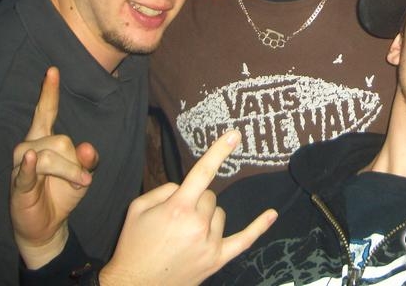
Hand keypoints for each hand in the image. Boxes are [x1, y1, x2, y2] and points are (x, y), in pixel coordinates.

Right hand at [10, 67, 98, 268]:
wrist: (49, 226)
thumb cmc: (63, 193)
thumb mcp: (83, 174)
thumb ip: (88, 159)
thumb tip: (88, 146)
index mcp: (45, 139)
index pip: (45, 112)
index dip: (49, 93)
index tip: (52, 71)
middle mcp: (30, 147)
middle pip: (60, 139)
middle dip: (77, 161)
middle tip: (85, 179)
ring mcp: (23, 166)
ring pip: (50, 155)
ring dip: (70, 171)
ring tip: (81, 184)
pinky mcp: (19, 186)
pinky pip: (26, 172)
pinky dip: (31, 166)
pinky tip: (32, 158)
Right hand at [99, 130, 276, 285]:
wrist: (134, 284)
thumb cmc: (134, 245)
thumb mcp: (137, 208)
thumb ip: (163, 190)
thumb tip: (185, 187)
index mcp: (178, 209)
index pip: (202, 172)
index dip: (219, 151)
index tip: (234, 135)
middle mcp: (197, 225)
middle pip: (209, 196)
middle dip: (195, 200)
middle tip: (175, 219)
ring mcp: (210, 244)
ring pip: (219, 214)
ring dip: (207, 217)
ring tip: (185, 234)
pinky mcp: (217, 260)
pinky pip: (244, 240)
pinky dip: (258, 227)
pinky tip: (271, 214)